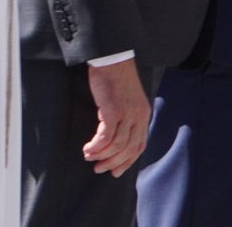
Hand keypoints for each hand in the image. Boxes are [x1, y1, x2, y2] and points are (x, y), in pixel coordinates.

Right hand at [83, 59, 149, 176]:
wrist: (112, 58)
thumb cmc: (116, 78)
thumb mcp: (127, 100)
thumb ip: (126, 117)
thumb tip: (114, 138)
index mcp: (143, 114)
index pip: (139, 145)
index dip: (127, 161)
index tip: (115, 171)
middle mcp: (139, 116)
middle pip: (129, 149)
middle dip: (113, 163)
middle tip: (98, 169)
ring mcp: (127, 114)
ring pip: (117, 146)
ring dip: (101, 156)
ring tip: (89, 157)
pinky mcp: (113, 111)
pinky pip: (105, 137)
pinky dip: (96, 146)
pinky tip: (87, 148)